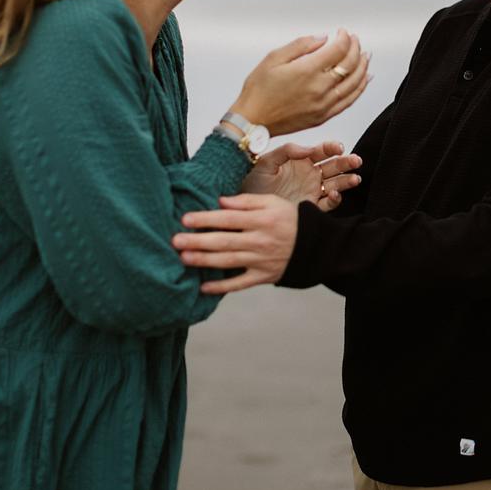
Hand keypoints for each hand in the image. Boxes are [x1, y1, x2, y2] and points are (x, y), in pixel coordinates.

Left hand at [175, 194, 298, 292]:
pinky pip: (240, 284)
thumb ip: (246, 201)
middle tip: (175, 241)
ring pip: (228, 261)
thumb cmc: (289, 219)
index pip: (228, 218)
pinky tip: (203, 288)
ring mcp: (260, 261)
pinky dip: (222, 287)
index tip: (185, 219)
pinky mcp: (263, 277)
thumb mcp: (273, 202)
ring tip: (184, 258)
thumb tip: (221, 201)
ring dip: (204, 261)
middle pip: (224, 241)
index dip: (206, 219)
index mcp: (261, 220)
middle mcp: (260, 241)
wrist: (315, 245)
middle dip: (198, 241)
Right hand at [233, 30, 370, 134]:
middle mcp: (319, 88)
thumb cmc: (259, 91)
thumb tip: (322, 38)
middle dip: (356, 48)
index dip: (345, 38)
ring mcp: (323, 104)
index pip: (338, 50)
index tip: (343, 32)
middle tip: (355, 41)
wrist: (252, 121)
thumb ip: (301, 45)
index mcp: (307, 71)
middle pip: (349, 65)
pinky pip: (349, 101)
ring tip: (365, 56)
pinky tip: (364, 80)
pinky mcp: (323, 116)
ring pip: (354, 83)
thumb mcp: (273, 58)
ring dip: (363, 67)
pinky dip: (360, 88)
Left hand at [241, 141, 361, 209]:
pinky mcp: (310, 206)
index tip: (339, 147)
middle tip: (356, 160)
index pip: (321, 151)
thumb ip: (286, 151)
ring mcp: (312, 191)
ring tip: (355, 178)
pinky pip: (327, 203)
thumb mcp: (266, 162)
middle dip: (346, 163)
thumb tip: (308, 148)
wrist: (246, 208)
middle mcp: (309, 175)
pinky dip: (335, 199)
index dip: (332, 148)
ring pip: (335, 183)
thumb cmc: (253, 183)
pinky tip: (335, 194)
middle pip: (334, 166)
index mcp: (301, 161)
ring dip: (346, 180)